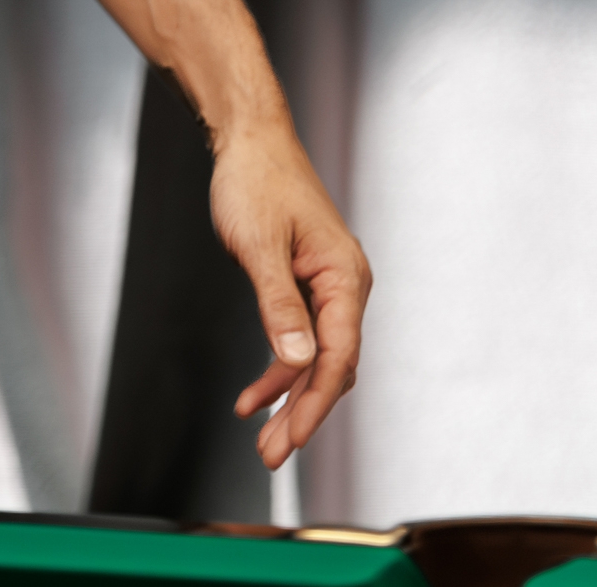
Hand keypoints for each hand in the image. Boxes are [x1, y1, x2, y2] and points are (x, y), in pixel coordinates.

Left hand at [211, 121, 369, 468]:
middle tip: (271, 455)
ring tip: (264, 439)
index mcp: (344, 279)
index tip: (293, 438)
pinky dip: (279, 368)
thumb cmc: (255, 181)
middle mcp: (345, 287)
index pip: (337, 356)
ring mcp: (329, 288)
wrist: (251, 140)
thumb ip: (278, 303)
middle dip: (302, 413)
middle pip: (331, 366)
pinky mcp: (309, 286)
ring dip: (290, 398)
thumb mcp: (258, 244)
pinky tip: (255, 396)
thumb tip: (296, 359)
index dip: (314, 402)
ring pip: (317, 359)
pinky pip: (302, 339)